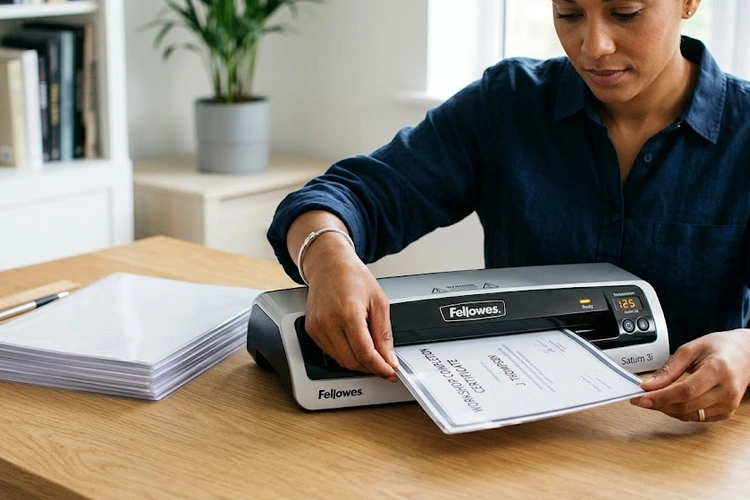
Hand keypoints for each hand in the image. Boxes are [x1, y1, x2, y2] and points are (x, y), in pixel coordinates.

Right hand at [302, 233, 397, 381]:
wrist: (329, 264)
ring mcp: (317, 328)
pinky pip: (330, 353)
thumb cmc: (353, 276)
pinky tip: (356, 346)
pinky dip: (345, 355)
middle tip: (385, 365)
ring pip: (341, 361)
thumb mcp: (379, 301)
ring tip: (372, 354)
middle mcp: (328, 323)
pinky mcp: (311, 330)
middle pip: (352, 361)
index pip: (365, 354)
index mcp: (348, 314)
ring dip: (359, 363)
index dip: (380, 368)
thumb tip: (389, 358)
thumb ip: (384, 333)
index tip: (391, 372)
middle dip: (371, 367)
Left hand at [630, 329, 749, 421]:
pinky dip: (680, 412)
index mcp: (718, 370)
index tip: (641, 398)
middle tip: (641, 399)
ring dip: (668, 410)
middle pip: (687, 406)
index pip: (685, 391)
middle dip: (659, 404)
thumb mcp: (690, 349)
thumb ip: (669, 368)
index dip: (661, 397)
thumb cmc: (719, 348)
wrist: (745, 354)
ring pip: (691, 415)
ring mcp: (729, 403)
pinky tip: (670, 403)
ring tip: (653, 400)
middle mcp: (727, 390)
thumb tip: (649, 385)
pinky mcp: (727, 412)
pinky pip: (698, 418)